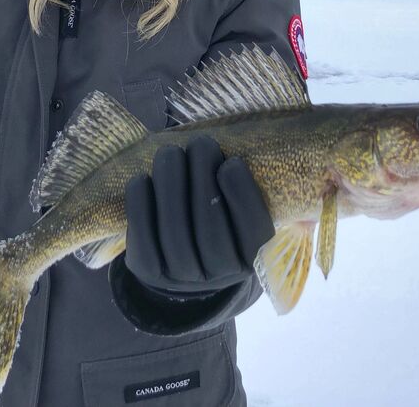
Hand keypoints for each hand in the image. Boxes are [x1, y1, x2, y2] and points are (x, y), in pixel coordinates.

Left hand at [123, 136, 273, 294]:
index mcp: (253, 258)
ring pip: (175, 233)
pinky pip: (144, 240)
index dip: (242, 197)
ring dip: (170, 187)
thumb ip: (262, 193)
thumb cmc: (224, 221)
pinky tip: (141, 179)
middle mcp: (220, 273)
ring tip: (170, 152)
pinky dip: (141, 207)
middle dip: (203, 181)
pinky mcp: (150, 272)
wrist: (186, 266)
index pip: (254, 232)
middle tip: (201, 143)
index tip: (232, 162)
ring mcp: (183, 276)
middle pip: (210, 230)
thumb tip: (277, 156)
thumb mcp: (248, 214)